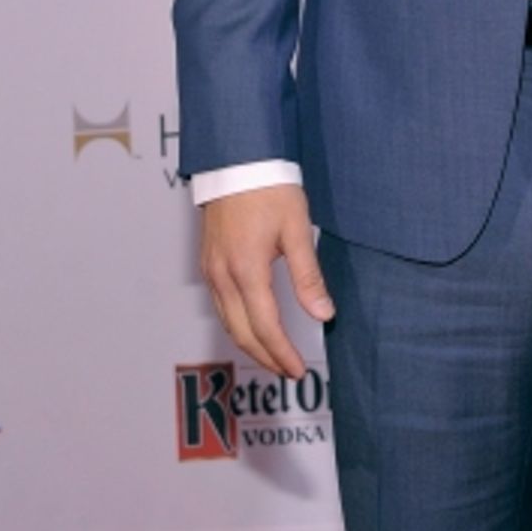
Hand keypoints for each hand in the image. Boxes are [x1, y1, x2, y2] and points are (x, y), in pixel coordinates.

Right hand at [200, 184, 334, 378]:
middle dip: (266, 357)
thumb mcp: (296, 228)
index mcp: (246, 269)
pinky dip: (238, 324)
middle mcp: (222, 275)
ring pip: (228, 322)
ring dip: (251, 344)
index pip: (264, 327)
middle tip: (289, 371)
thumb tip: (323, 315)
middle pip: (241, 332)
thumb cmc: (269, 188)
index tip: (298, 371)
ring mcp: (211, 270)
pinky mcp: (208, 262)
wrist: (237, 159)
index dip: (282, 353)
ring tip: (275, 356)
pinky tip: (253, 325)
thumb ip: (308, 276)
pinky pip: (221, 305)